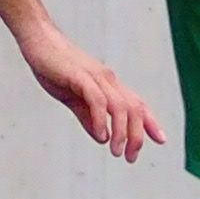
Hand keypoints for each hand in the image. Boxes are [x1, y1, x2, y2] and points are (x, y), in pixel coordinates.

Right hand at [20, 22, 162, 163]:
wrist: (38, 41)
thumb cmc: (55, 68)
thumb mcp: (74, 99)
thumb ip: (88, 117)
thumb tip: (103, 138)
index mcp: (108, 84)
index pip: (136, 104)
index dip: (150, 122)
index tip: (161, 140)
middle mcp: (108, 79)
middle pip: (134, 108)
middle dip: (137, 135)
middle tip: (131, 157)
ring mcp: (95, 77)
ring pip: (120, 106)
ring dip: (122, 131)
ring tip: (117, 151)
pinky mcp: (80, 76)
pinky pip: (97, 100)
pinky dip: (101, 119)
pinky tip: (101, 135)